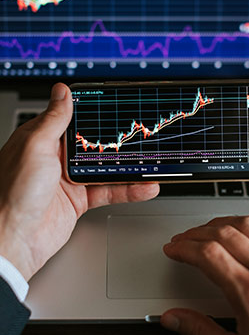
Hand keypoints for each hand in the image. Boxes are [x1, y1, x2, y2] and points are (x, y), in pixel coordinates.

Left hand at [0, 83, 158, 280]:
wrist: (14, 240)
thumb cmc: (14, 193)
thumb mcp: (36, 147)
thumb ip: (54, 120)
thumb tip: (62, 93)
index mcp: (42, 139)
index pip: (73, 118)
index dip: (94, 112)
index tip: (116, 106)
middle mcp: (56, 158)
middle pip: (94, 144)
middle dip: (117, 141)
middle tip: (141, 136)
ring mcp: (69, 180)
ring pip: (105, 168)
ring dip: (128, 168)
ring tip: (148, 164)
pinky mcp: (79, 200)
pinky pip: (108, 191)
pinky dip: (128, 190)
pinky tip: (143, 187)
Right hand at [161, 216, 248, 334]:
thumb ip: (201, 334)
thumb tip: (174, 319)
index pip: (208, 254)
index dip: (184, 248)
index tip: (174, 249)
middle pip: (224, 234)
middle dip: (196, 233)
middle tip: (184, 240)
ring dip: (223, 223)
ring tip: (209, 229)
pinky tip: (247, 232)